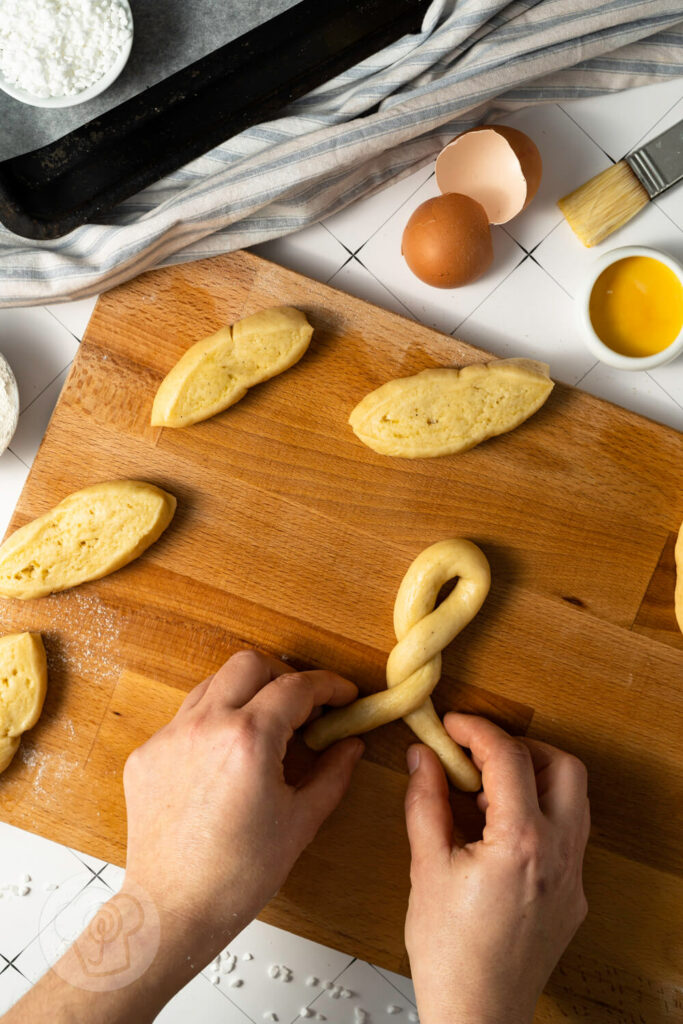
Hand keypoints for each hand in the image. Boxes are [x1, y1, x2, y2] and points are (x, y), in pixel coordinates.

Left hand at [3, 651, 362, 1023]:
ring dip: (246, 694)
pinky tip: (227, 758)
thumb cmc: (236, 876)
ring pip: (214, 684)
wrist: (172, 910)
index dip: (329, 685)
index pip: (297, 687)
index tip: (344, 695)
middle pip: (250, 664)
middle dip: (284, 676)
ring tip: (265, 729)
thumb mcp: (300, 823)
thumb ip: (332, 774)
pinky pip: (186, 717)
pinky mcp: (148, 753)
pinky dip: (214, 723)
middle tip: (303, 707)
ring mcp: (171, 736)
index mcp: (249, 740)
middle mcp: (206, 726)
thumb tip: (351, 745)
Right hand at [404, 714, 588, 1023]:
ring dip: (533, 783)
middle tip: (481, 755)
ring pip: (572, 801)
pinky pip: (567, 835)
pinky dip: (538, 816)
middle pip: (564, 768)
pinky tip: (498, 835)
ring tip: (484, 798)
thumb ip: (425, 801)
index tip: (453, 725)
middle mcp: (560, 855)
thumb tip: (422, 757)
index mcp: (522, 843)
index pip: (509, 758)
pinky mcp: (573, 896)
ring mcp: (573, 877)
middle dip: (522, 749)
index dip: (477, 730)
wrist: (477, 1015)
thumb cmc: (450, 954)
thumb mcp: (425, 866)